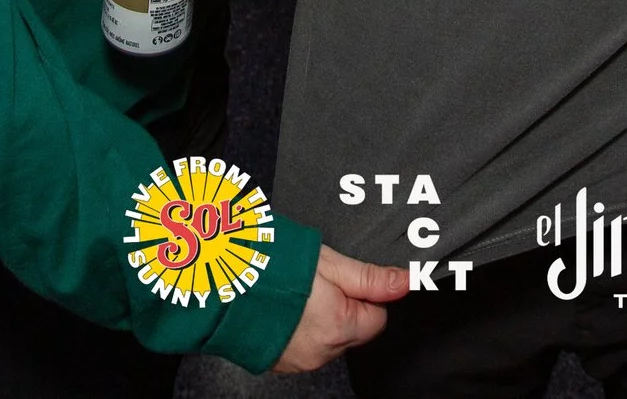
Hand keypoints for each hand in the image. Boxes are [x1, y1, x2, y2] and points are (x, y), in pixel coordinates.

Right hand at [273, 247, 410, 372]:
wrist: (221, 285)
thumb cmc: (271, 269)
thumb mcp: (328, 263)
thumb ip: (369, 277)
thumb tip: (406, 281)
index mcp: (340, 326)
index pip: (377, 318)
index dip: (364, 295)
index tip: (342, 279)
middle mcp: (323, 351)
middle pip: (353, 331)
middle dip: (343, 307)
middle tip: (316, 283)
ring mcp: (300, 361)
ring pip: (329, 340)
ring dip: (321, 319)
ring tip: (296, 294)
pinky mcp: (280, 363)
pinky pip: (305, 348)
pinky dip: (300, 331)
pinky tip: (284, 310)